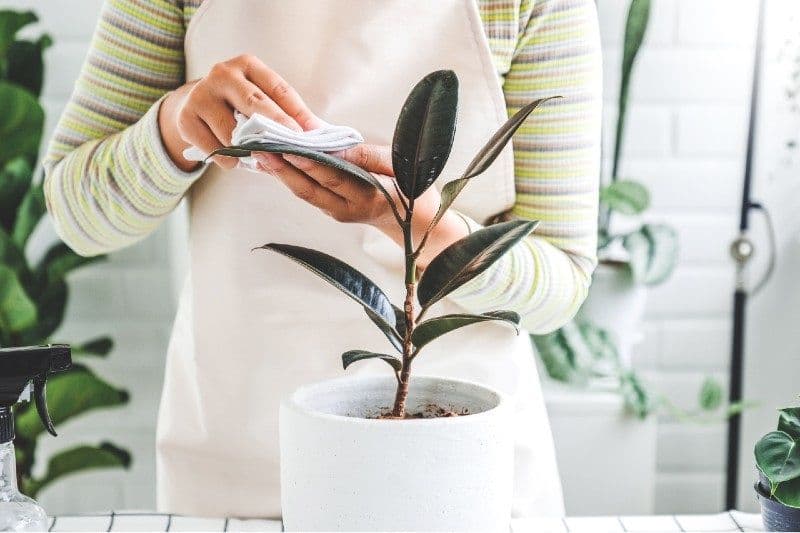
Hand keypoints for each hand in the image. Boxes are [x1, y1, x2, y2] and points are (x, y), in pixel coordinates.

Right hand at [158, 54, 319, 171]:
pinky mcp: (186, 119)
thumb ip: (283, 113)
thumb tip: (317, 134)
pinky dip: (230, 160)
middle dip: (278, 126)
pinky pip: (216, 149)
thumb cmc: (238, 105)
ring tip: (263, 159)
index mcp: (247, 65)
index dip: (298, 112)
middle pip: (255, 103)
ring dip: (251, 151)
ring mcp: (201, 95)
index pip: (278, 88)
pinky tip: (236, 161)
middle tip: (296, 145)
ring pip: (234, 132)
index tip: (314, 132)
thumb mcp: (260, 99)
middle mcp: (222, 74)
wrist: (193, 105)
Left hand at [254, 145, 469, 267]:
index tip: (288, 147)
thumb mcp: (403, 167)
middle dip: (283, 168)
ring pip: (304, 193)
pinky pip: (309, 193)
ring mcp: (337, 213)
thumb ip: (370, 156)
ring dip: (281, 174)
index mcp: (368, 197)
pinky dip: (291, 177)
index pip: (333, 177)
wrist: (417, 224)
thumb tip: (337, 147)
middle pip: (309, 188)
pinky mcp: (332, 210)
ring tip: (260, 153)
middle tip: (261, 148)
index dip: (309, 162)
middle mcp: (347, 210)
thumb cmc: (414, 189)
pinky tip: (276, 163)